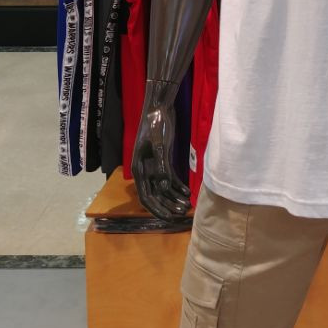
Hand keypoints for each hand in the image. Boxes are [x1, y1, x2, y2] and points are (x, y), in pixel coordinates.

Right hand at [131, 105, 190, 221]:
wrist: (159, 108)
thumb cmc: (156, 123)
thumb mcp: (159, 142)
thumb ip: (161, 164)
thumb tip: (163, 185)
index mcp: (139, 169)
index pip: (146, 196)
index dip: (157, 209)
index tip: (168, 218)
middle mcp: (145, 171)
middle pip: (156, 195)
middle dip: (168, 206)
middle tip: (182, 214)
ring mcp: (154, 166)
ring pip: (164, 188)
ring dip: (174, 198)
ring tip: (187, 205)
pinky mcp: (164, 160)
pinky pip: (170, 178)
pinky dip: (178, 186)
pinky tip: (188, 192)